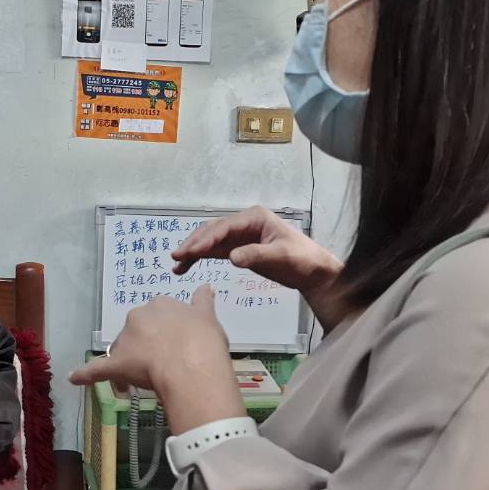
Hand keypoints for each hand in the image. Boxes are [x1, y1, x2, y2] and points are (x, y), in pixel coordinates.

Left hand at [70, 286, 243, 434]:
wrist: (193, 364)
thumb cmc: (204, 341)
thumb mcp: (208, 318)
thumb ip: (203, 303)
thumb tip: (206, 287)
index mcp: (160, 304)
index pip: (158, 318)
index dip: (165, 334)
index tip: (174, 347)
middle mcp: (139, 317)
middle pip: (138, 333)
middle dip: (146, 348)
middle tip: (163, 366)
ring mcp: (126, 340)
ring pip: (123, 351)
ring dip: (130, 363)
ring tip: (144, 382)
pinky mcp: (116, 364)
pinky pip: (98, 369)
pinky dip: (86, 374)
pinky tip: (74, 379)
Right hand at [171, 206, 346, 327]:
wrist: (312, 272)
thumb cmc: (301, 260)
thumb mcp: (281, 256)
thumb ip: (256, 256)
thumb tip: (232, 257)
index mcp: (254, 218)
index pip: (224, 226)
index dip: (205, 238)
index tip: (190, 251)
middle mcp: (244, 223)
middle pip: (212, 230)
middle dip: (194, 243)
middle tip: (176, 257)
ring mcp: (240, 235)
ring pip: (210, 240)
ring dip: (193, 251)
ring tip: (176, 265)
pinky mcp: (238, 248)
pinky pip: (214, 251)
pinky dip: (200, 257)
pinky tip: (186, 267)